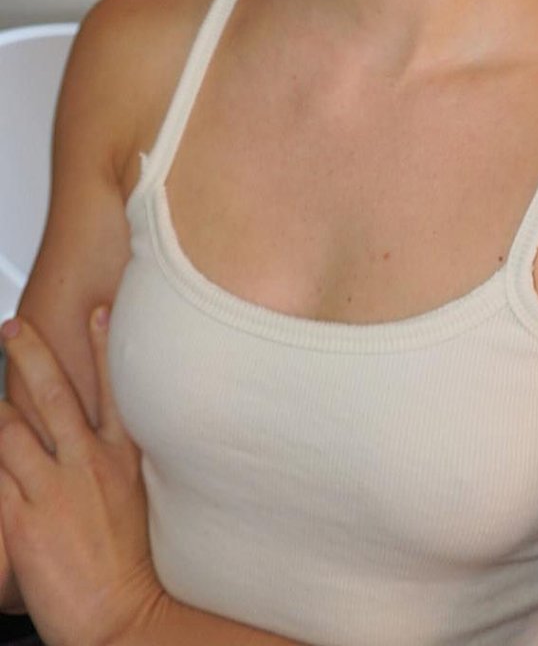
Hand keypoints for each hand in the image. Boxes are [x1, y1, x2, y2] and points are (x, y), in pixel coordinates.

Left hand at [0, 309, 166, 645]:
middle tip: (13, 328)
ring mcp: (53, 489)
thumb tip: (96, 448)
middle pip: (52, 394)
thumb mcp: (134, 502)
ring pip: (10, 430)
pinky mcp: (20, 520)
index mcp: (121, 458)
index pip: (112, 388)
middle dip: (30, 353)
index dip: (102, 346)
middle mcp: (87, 464)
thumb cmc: (130, 568)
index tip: (97, 312)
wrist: (122, 619)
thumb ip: (112, 467)